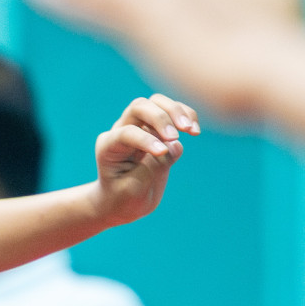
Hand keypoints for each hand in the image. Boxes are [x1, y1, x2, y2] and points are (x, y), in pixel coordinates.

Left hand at [91, 93, 198, 226]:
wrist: (122, 202)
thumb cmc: (123, 198)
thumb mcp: (131, 190)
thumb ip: (151, 167)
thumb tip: (174, 145)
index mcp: (109, 146)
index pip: (127, 132)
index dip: (145, 139)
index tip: (162, 153)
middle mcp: (121, 131)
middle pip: (140, 106)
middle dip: (161, 117)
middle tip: (177, 136)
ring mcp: (140, 128)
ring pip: (156, 103)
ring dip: (176, 112)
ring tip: (192, 131)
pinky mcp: (158, 132)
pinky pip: (172, 112)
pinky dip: (186, 116)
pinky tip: (195, 131)